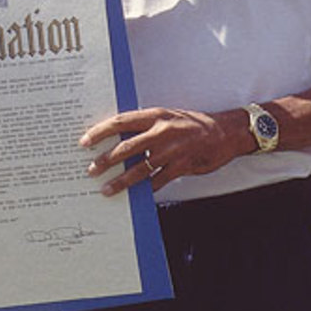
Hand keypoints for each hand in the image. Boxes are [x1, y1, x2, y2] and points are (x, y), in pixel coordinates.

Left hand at [80, 106, 239, 196]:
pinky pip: (158, 181)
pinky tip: (135, 195)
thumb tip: (119, 136)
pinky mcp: (182, 166)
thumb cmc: (192, 123)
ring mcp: (172, 150)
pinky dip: (146, 189)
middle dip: (105, 160)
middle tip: (91, 169)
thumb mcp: (167, 116)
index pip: (120, 122)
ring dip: (120, 181)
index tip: (85, 141)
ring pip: (139, 169)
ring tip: (106, 188)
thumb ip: (145, 125)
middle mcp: (161, 132)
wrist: (225, 132)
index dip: (100, 131)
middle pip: (125, 147)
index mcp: (155, 115)